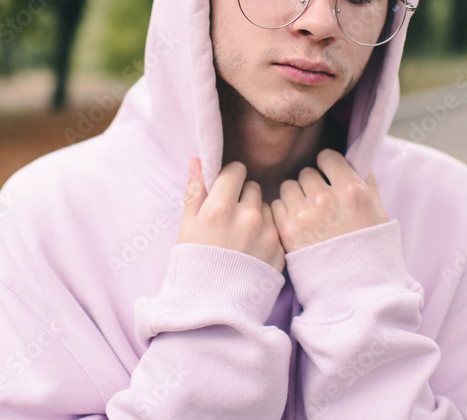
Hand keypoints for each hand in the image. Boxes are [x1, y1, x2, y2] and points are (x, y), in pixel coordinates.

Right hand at [178, 157, 285, 272]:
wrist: (213, 306)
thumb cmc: (194, 264)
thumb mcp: (187, 226)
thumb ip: (194, 191)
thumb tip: (197, 160)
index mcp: (220, 207)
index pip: (236, 170)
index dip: (229, 179)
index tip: (225, 189)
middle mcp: (247, 216)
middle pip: (253, 186)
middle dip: (243, 196)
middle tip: (231, 215)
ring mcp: (266, 233)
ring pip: (267, 206)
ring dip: (257, 213)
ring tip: (242, 234)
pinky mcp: (279, 249)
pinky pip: (276, 227)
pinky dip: (267, 232)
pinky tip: (253, 246)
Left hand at [270, 148, 386, 252]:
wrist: (356, 286)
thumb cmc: (369, 246)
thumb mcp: (377, 208)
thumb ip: (364, 179)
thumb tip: (351, 157)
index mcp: (351, 189)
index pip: (327, 157)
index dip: (328, 167)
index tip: (329, 176)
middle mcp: (326, 199)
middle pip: (306, 173)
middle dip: (313, 185)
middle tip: (321, 202)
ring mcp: (304, 214)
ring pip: (289, 187)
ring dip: (296, 197)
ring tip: (308, 214)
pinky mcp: (287, 230)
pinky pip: (276, 205)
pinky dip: (285, 212)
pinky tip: (298, 223)